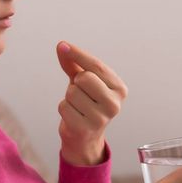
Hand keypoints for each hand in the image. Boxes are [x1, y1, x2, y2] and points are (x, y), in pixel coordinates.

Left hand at [56, 41, 128, 164]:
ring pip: (72, 93)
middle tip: (81, 94)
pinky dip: (64, 109)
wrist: (85, 136)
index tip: (63, 45)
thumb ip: (74, 63)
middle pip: (84, 78)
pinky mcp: (85, 128)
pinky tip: (73, 116)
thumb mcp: (83, 81)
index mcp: (119, 89)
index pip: (96, 66)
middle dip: (76, 83)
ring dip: (69, 98)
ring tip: (77, 106)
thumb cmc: (85, 103)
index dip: (77, 54)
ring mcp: (101, 118)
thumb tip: (62, 46)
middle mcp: (114, 104)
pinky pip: (64, 107)